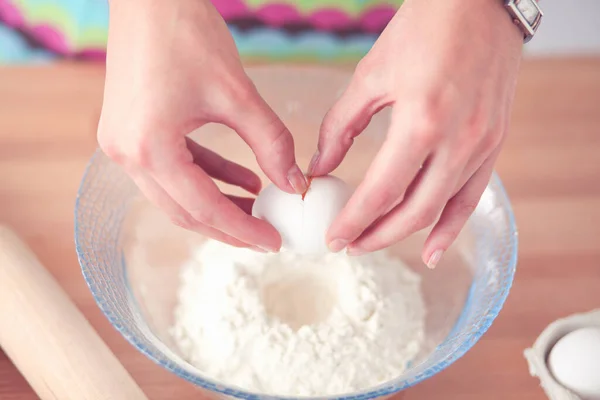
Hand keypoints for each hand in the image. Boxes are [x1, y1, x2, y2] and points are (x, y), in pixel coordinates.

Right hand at [98, 0, 305, 251]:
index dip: (243, 229)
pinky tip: (243, 179)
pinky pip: (171, 168)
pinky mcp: (129, 131)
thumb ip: (271, 143)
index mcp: (149, 148)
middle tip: (267, 235)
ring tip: (260, 209)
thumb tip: (295, 184)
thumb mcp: (237, 94)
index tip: (274, 241)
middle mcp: (127, 154)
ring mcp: (122, 143)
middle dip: (229, 226)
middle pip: (184, 210)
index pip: (204, 207)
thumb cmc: (187, 34)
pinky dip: (206, 176)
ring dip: (218, 204)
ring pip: (177, 194)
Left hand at [309, 0, 522, 266]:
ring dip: (406, 234)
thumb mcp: (371, 75)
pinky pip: (472, 197)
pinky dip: (452, 226)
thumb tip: (320, 167)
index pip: (382, 191)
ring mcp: (482, 145)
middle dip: (376, 234)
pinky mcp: (495, 143)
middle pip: (412, 211)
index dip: (354, 220)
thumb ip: (341, 126)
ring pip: (441, 209)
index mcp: (422, 121)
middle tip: (349, 245)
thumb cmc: (423, 30)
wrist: (480, 3)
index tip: (334, 238)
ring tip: (376, 244)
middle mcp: (458, 141)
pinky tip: (432, 249)